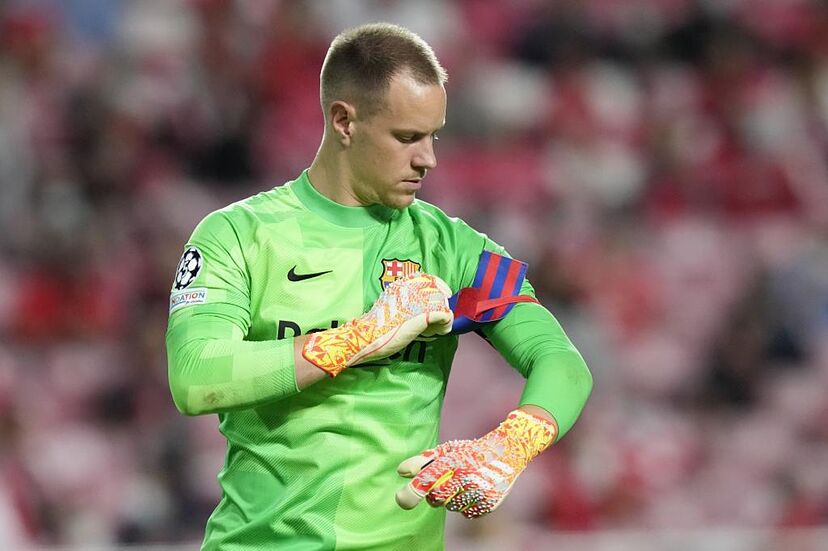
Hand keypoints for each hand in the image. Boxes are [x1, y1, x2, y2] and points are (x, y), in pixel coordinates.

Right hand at [302, 272, 452, 376]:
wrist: (366, 336)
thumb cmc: (377, 326)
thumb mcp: (390, 305)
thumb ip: (405, 301)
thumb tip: (422, 307)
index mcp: (402, 285)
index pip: (429, 279)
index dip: (438, 289)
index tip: (439, 300)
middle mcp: (410, 289)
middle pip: (439, 290)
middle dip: (440, 305)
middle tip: (433, 321)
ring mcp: (417, 301)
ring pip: (443, 303)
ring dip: (442, 318)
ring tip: (431, 329)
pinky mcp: (422, 315)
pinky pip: (445, 315)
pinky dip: (444, 325)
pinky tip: (436, 332)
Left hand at [395, 409, 556, 517]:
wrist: (509, 451)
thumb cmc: (472, 450)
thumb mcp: (449, 449)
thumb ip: (424, 460)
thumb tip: (400, 471)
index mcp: (454, 460)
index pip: (427, 480)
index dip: (412, 492)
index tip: (401, 499)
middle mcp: (467, 476)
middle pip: (436, 498)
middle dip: (433, 494)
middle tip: (442, 483)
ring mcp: (479, 492)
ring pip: (451, 506)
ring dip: (451, 498)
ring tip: (462, 483)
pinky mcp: (489, 504)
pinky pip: (466, 513)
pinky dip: (465, 505)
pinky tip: (473, 491)